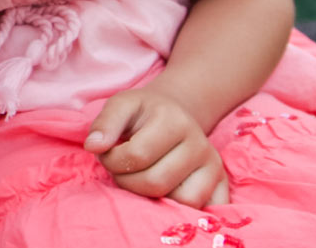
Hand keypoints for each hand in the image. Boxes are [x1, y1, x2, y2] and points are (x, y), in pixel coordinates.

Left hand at [84, 87, 228, 207]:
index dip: (112, 160)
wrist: (174, 113)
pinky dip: (182, 209)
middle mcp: (200, 144)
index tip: (108, 154)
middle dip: (127, 181)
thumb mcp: (121, 105)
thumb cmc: (143, 113)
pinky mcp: (222, 184)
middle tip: (121, 169)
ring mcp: (214, 166)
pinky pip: (204, 210)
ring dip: (152, 197)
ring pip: (181, 201)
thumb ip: (105, 123)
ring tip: (141, 178)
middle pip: (156, 183)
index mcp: (174, 121)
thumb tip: (93, 146)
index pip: (137, 156)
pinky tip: (165, 195)